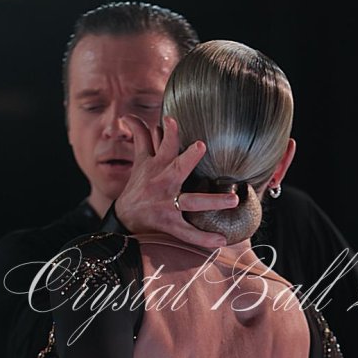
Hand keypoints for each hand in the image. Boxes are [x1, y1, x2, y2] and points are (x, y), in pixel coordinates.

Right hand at [114, 116, 238, 250]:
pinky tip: (221, 241)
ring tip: (233, 200)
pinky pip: (188, 233)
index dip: (167, 133)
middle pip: (177, 169)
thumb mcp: (139, 161)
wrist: (124, 218)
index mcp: (158, 166)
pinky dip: (203, 238)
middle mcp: (164, 184)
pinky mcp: (170, 224)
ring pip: (191, 202)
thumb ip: (140, 136)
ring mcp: (168, 205)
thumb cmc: (138, 186)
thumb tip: (128, 116)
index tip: (171, 121)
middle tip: (200, 146)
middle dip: (187, 158)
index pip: (163, 146)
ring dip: (212, 201)